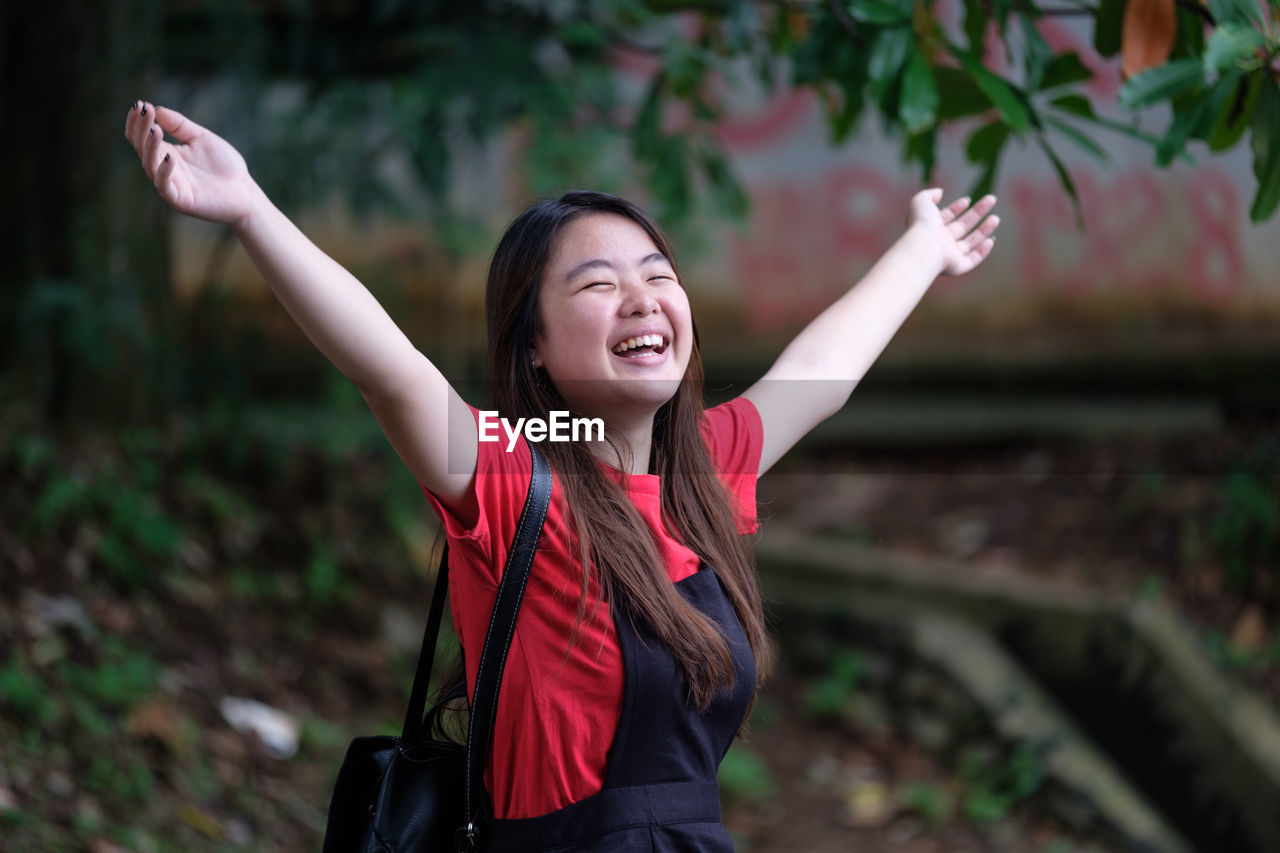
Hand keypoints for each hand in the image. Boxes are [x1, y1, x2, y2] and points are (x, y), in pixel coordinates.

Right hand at [124, 101, 259, 227]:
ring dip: (150, 147)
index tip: (140, 104)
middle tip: (145, 111)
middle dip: (141, 129)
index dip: (138, 121)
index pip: (142, 137)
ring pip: (150, 166)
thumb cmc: (224, 165)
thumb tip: (158, 109)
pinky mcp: (181, 200)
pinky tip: (169, 157)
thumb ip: (180, 126)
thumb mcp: (201, 139)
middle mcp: (164, 169)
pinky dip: (164, 172)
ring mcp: (172, 185)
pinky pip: (165, 186)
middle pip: (142, 148)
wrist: (246, 192)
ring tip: (155, 130)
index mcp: (167, 153)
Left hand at [908, 188, 999, 275]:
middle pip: (962, 226)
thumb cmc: (921, 224)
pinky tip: (991, 240)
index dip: (957, 207)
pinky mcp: (956, 266)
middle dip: (977, 213)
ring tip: (996, 218)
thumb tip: (940, 192)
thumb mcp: (921, 201)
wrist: (922, 246)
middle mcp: (940, 241)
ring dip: (984, 230)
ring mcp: (948, 254)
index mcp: (931, 227)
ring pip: (970, 243)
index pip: (947, 216)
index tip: (967, 199)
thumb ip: (929, 195)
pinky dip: (982, 252)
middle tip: (992, 200)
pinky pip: (972, 260)